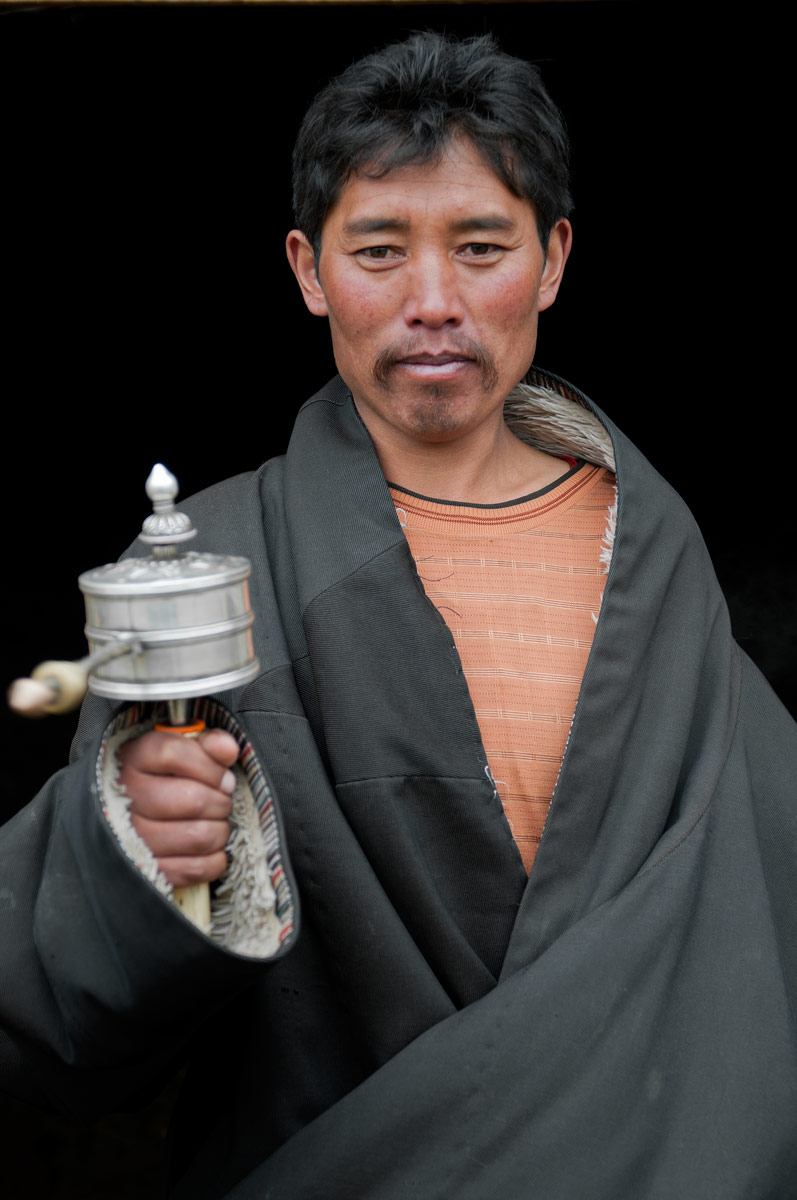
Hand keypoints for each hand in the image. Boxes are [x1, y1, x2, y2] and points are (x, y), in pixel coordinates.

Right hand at [117, 728, 239, 887]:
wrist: (135, 813)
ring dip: (220, 830)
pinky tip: (209, 848)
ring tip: (215, 822)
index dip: (210, 767)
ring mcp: (134, 836)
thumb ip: (207, 743)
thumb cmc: (167, 777)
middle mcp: (127, 797)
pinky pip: (196, 868)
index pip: (173, 755)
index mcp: (134, 758)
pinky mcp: (148, 870)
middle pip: (193, 800)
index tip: (223, 776)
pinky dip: (215, 860)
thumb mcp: (182, 750)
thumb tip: (227, 749)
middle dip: (221, 801)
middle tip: (221, 801)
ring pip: (198, 836)